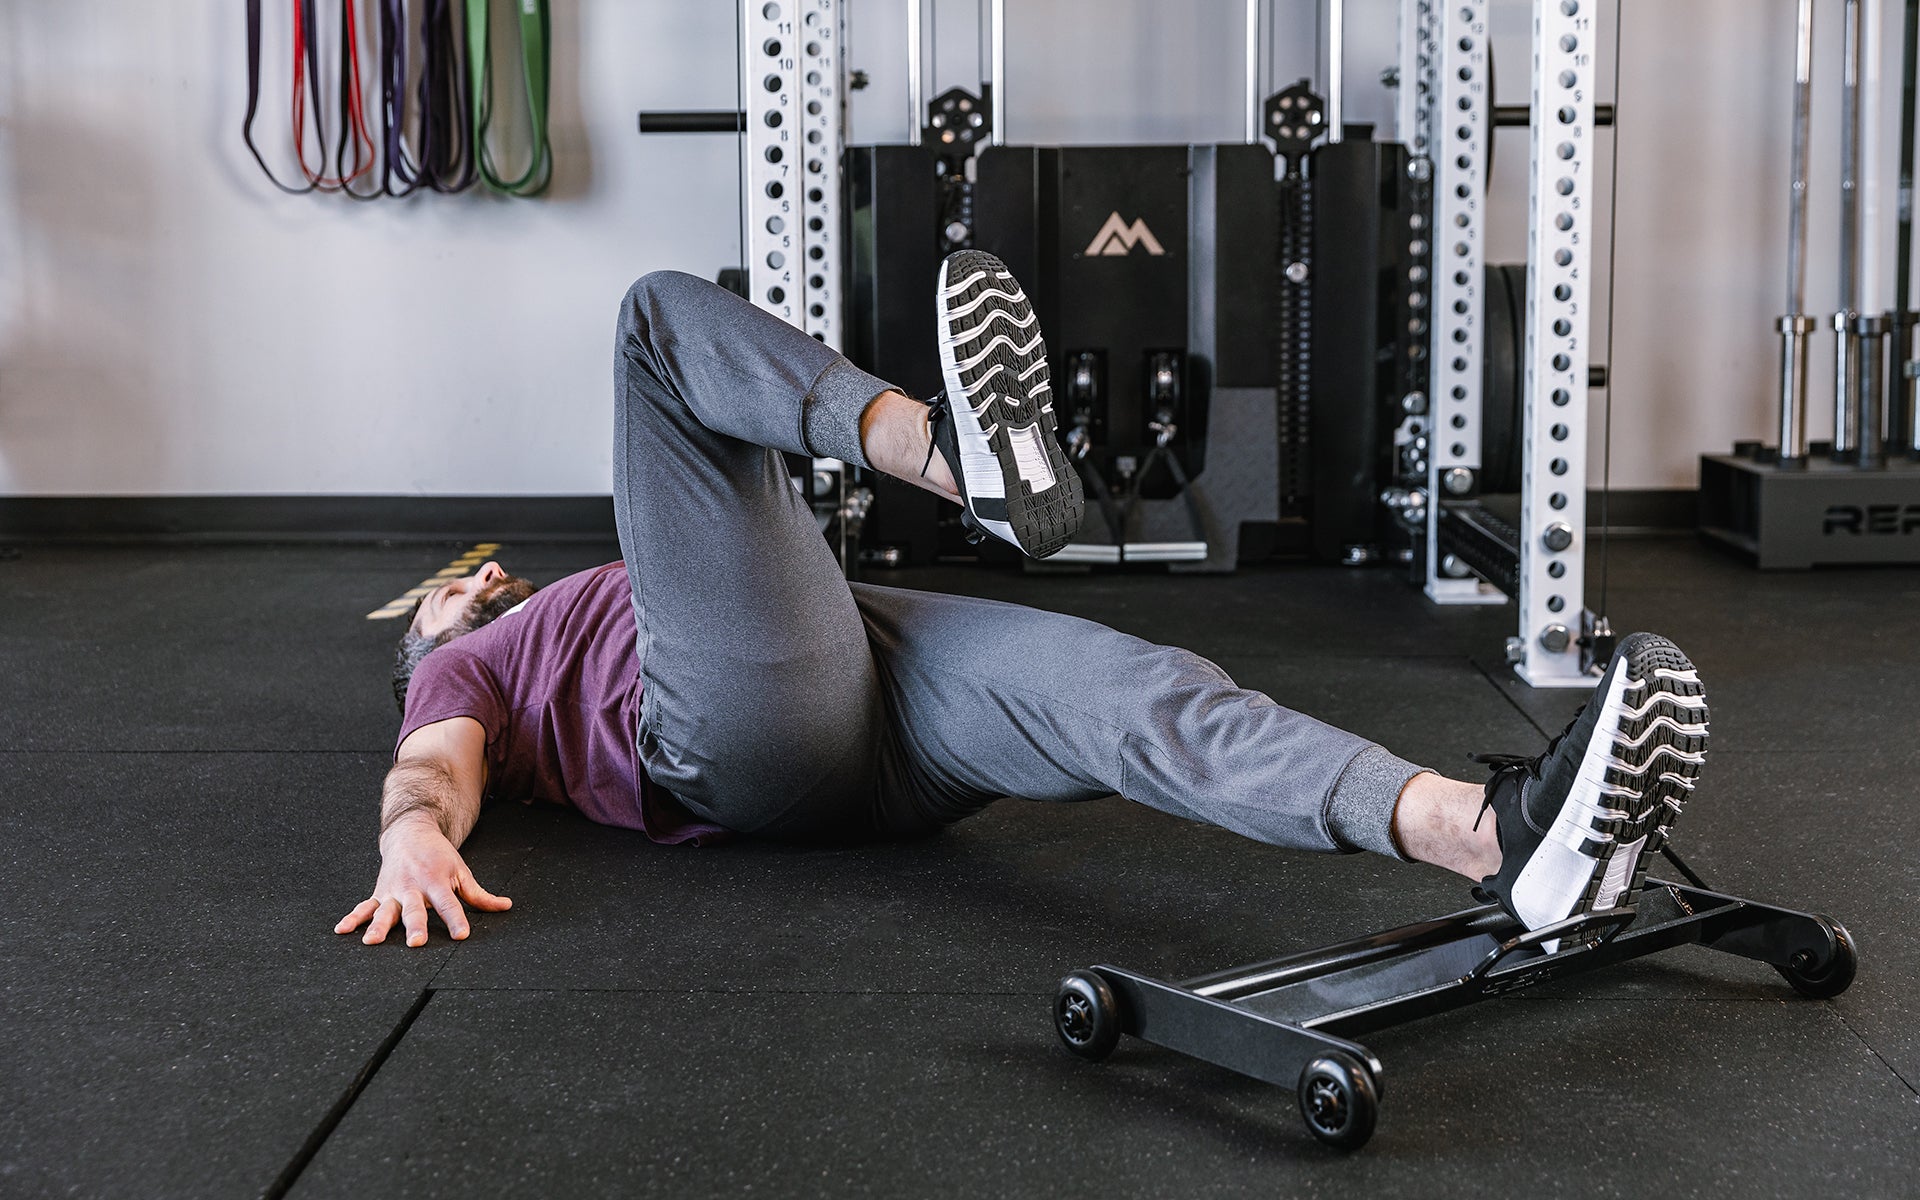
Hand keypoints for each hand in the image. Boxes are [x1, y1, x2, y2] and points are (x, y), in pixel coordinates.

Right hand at [334, 819, 512, 946]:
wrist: (410, 833)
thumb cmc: (439, 857)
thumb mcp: (461, 871)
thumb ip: (479, 895)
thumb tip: (505, 907)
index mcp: (437, 883)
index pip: (450, 905)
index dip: (456, 920)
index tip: (461, 935)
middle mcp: (414, 888)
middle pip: (415, 910)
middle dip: (415, 926)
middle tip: (416, 942)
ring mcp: (393, 891)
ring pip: (385, 911)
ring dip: (378, 926)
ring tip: (371, 941)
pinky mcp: (379, 893)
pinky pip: (364, 907)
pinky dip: (352, 918)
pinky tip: (341, 930)